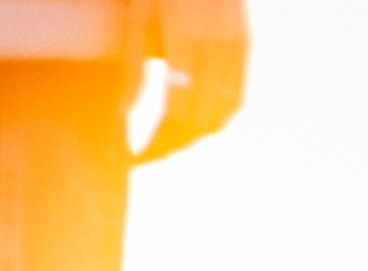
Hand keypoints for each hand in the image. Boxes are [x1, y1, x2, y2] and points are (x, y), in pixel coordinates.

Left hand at [125, 0, 249, 164]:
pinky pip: (238, 95)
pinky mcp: (246, 43)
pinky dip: (218, 116)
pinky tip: (195, 121)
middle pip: (201, 120)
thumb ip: (133, 68)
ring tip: (169, 141)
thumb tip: (121, 116)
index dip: (156, 142)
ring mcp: (237, 46)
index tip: (137, 157)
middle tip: (150, 154)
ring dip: (196, 134)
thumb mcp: (138, 16)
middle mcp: (219, 47)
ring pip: (224, 113)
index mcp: (186, 42)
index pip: (175, 113)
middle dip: (175, 145)